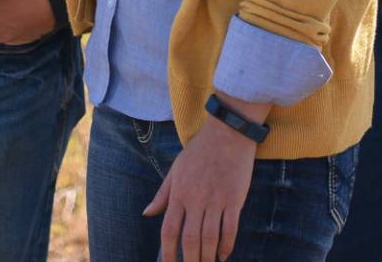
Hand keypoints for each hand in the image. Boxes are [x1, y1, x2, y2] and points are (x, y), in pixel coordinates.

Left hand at [144, 98, 260, 261]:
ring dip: (208, 257)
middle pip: (190, 239)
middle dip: (190, 260)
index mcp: (179, 193)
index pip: (169, 230)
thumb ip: (162, 194)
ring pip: (210, 238)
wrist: (227, 133)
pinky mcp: (234, 199)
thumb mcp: (175, 169)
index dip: (168, 252)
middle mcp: (195, 199)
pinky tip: (224, 254)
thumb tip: (147, 214)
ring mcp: (216, 199)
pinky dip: (227, 245)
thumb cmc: (199, 151)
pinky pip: (230, 228)